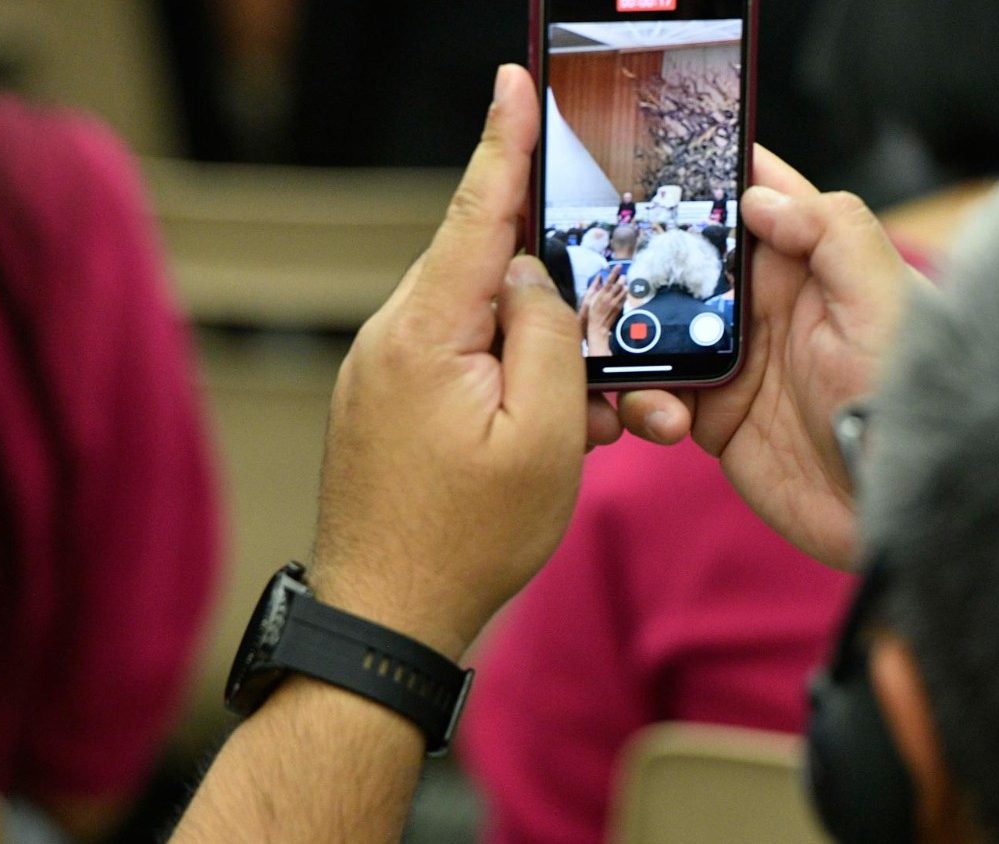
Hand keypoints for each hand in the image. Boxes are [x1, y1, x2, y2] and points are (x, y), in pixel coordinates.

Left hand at [309, 65, 603, 659]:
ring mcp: (386, 372)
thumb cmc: (466, 541)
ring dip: (549, 360)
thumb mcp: (546, 435)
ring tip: (596, 423)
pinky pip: (465, 365)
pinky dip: (516, 385)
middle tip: (612, 343)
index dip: (504, 141)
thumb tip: (536, 278)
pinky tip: (553, 431)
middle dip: (566, 298)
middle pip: (491, 273)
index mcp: (426, 333)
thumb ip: (550, 334)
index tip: (514, 79)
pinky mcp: (390, 403)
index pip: (476, 212)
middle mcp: (394, 338)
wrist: (386, 621)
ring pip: (486, 327)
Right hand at [580, 266, 626, 355]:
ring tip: (624, 283)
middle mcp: (610, 298)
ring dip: (625, 286)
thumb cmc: (592, 312)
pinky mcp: (619, 308)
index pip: (609, 281)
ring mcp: (616, 303)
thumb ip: (595, 286)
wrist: (598, 326)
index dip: (615, 272)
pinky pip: (624, 298)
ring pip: (624, 291)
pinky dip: (625, 294)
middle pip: (619, 285)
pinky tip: (623, 293)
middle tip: (623, 275)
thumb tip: (599, 277)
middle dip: (622, 278)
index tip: (619, 265)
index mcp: (602, 295)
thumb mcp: (589, 298)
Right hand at [616, 147, 919, 568]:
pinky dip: (643, 403)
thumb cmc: (904, 398)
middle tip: (601, 257)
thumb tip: (760, 195)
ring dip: (630, 336)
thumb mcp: (884, 300)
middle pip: (684, 260)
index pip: (753, 198)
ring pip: (653, 327)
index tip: (652, 150)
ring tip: (625, 355)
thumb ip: (831, 232)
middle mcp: (764, 307)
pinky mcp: (712, 418)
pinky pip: (654, 397)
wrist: (897, 506)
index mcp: (807, 265)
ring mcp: (732, 362)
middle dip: (641, 255)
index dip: (709, 172)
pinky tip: (668, 418)